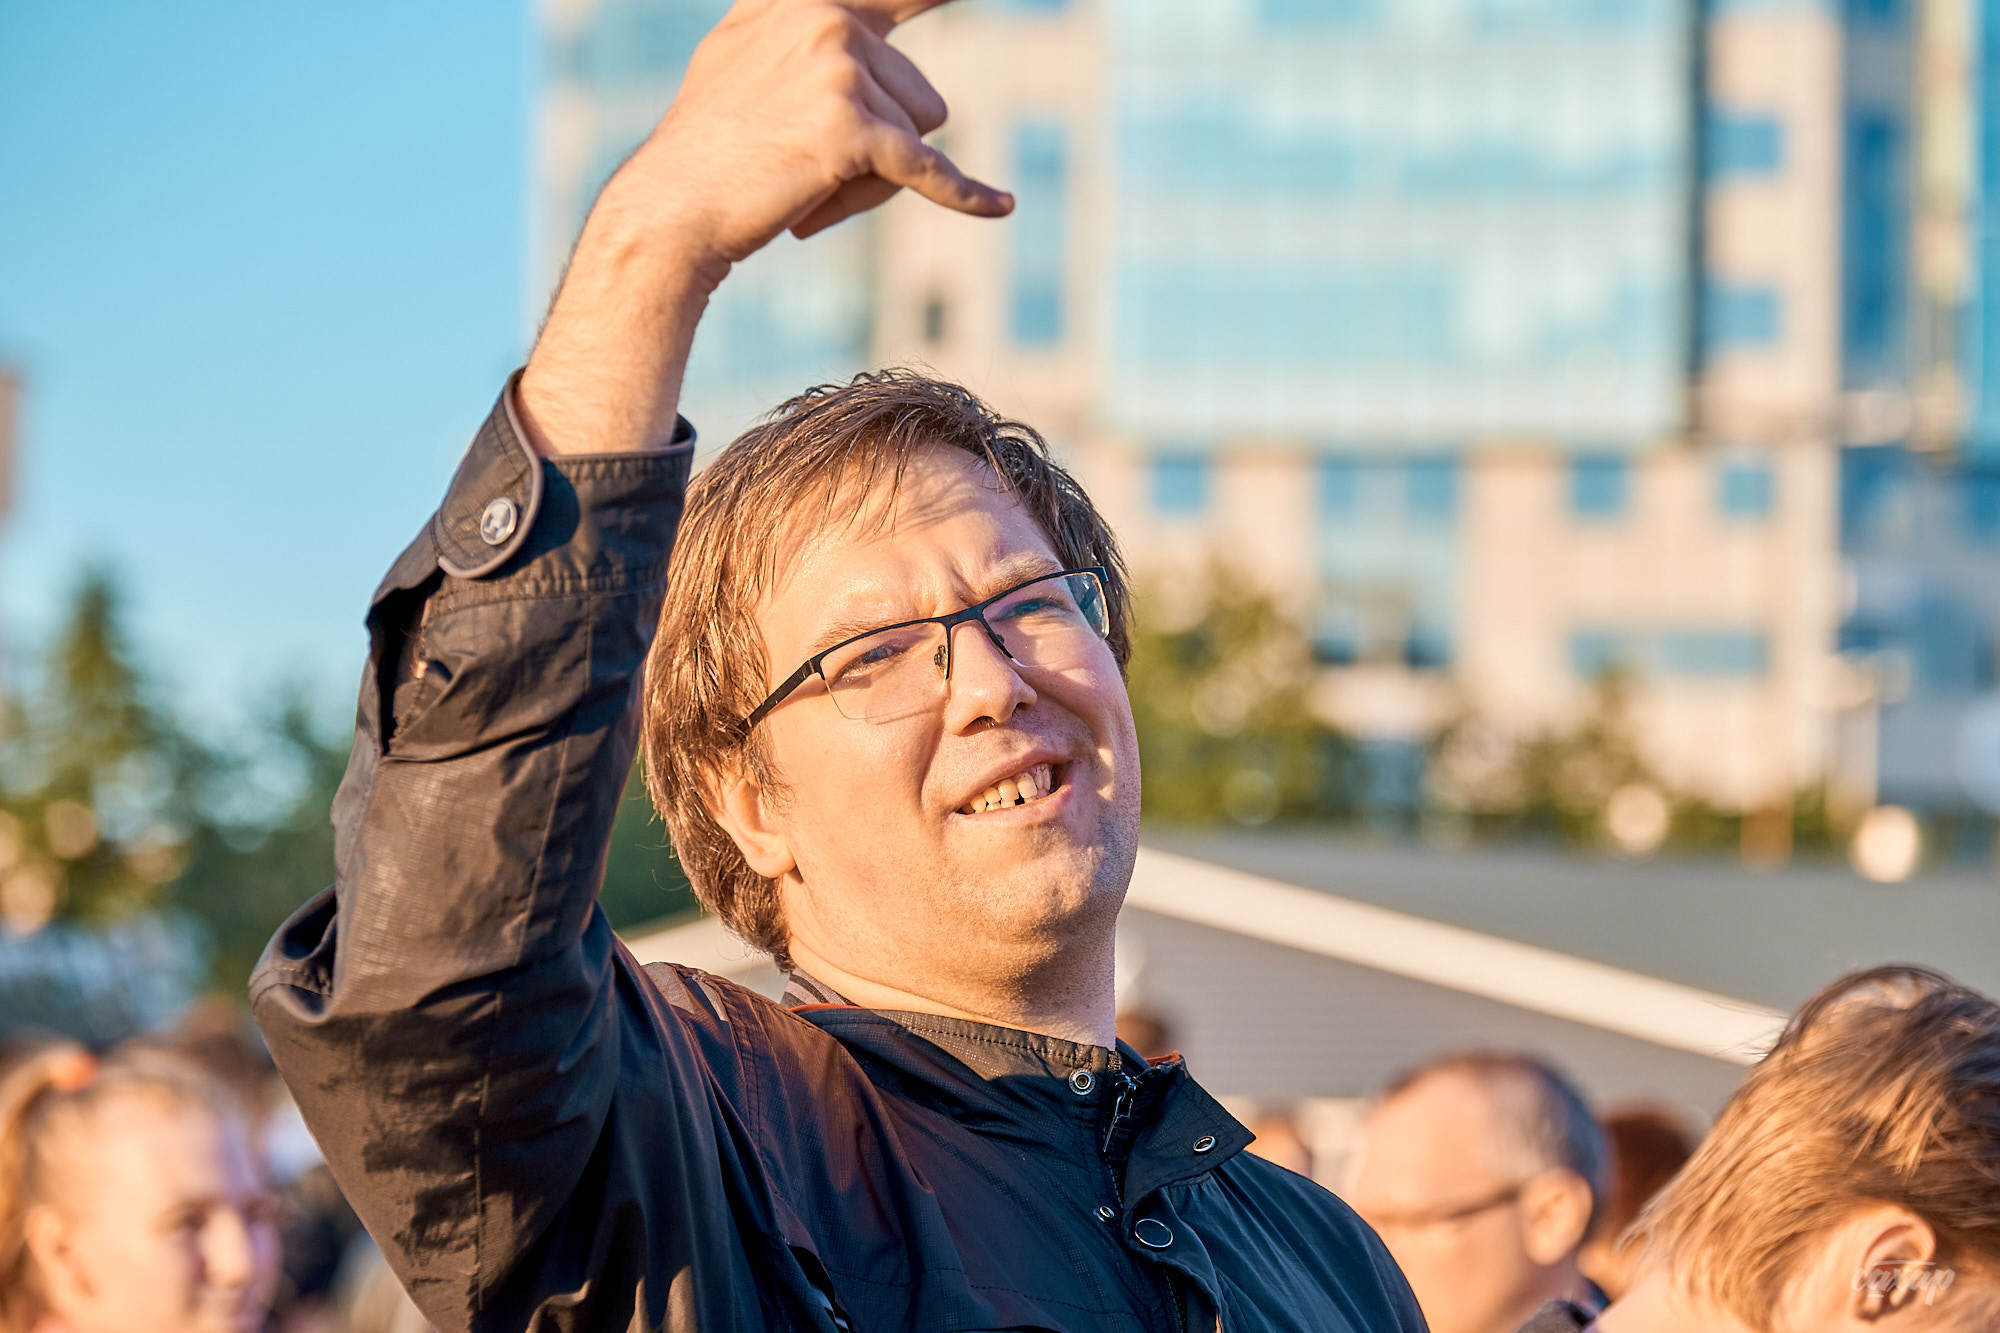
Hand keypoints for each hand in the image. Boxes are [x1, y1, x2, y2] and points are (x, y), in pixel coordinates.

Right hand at [628, 0, 1011, 264]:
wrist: (675, 207)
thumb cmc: (710, 148)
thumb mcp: (740, 56)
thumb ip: (788, 25)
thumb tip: (840, 15)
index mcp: (804, 0)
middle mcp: (824, 18)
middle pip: (918, 94)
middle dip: (883, 143)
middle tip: (806, 163)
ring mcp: (839, 69)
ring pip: (920, 135)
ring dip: (878, 175)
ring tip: (807, 179)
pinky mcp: (852, 130)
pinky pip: (929, 170)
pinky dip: (964, 195)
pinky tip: (1001, 205)